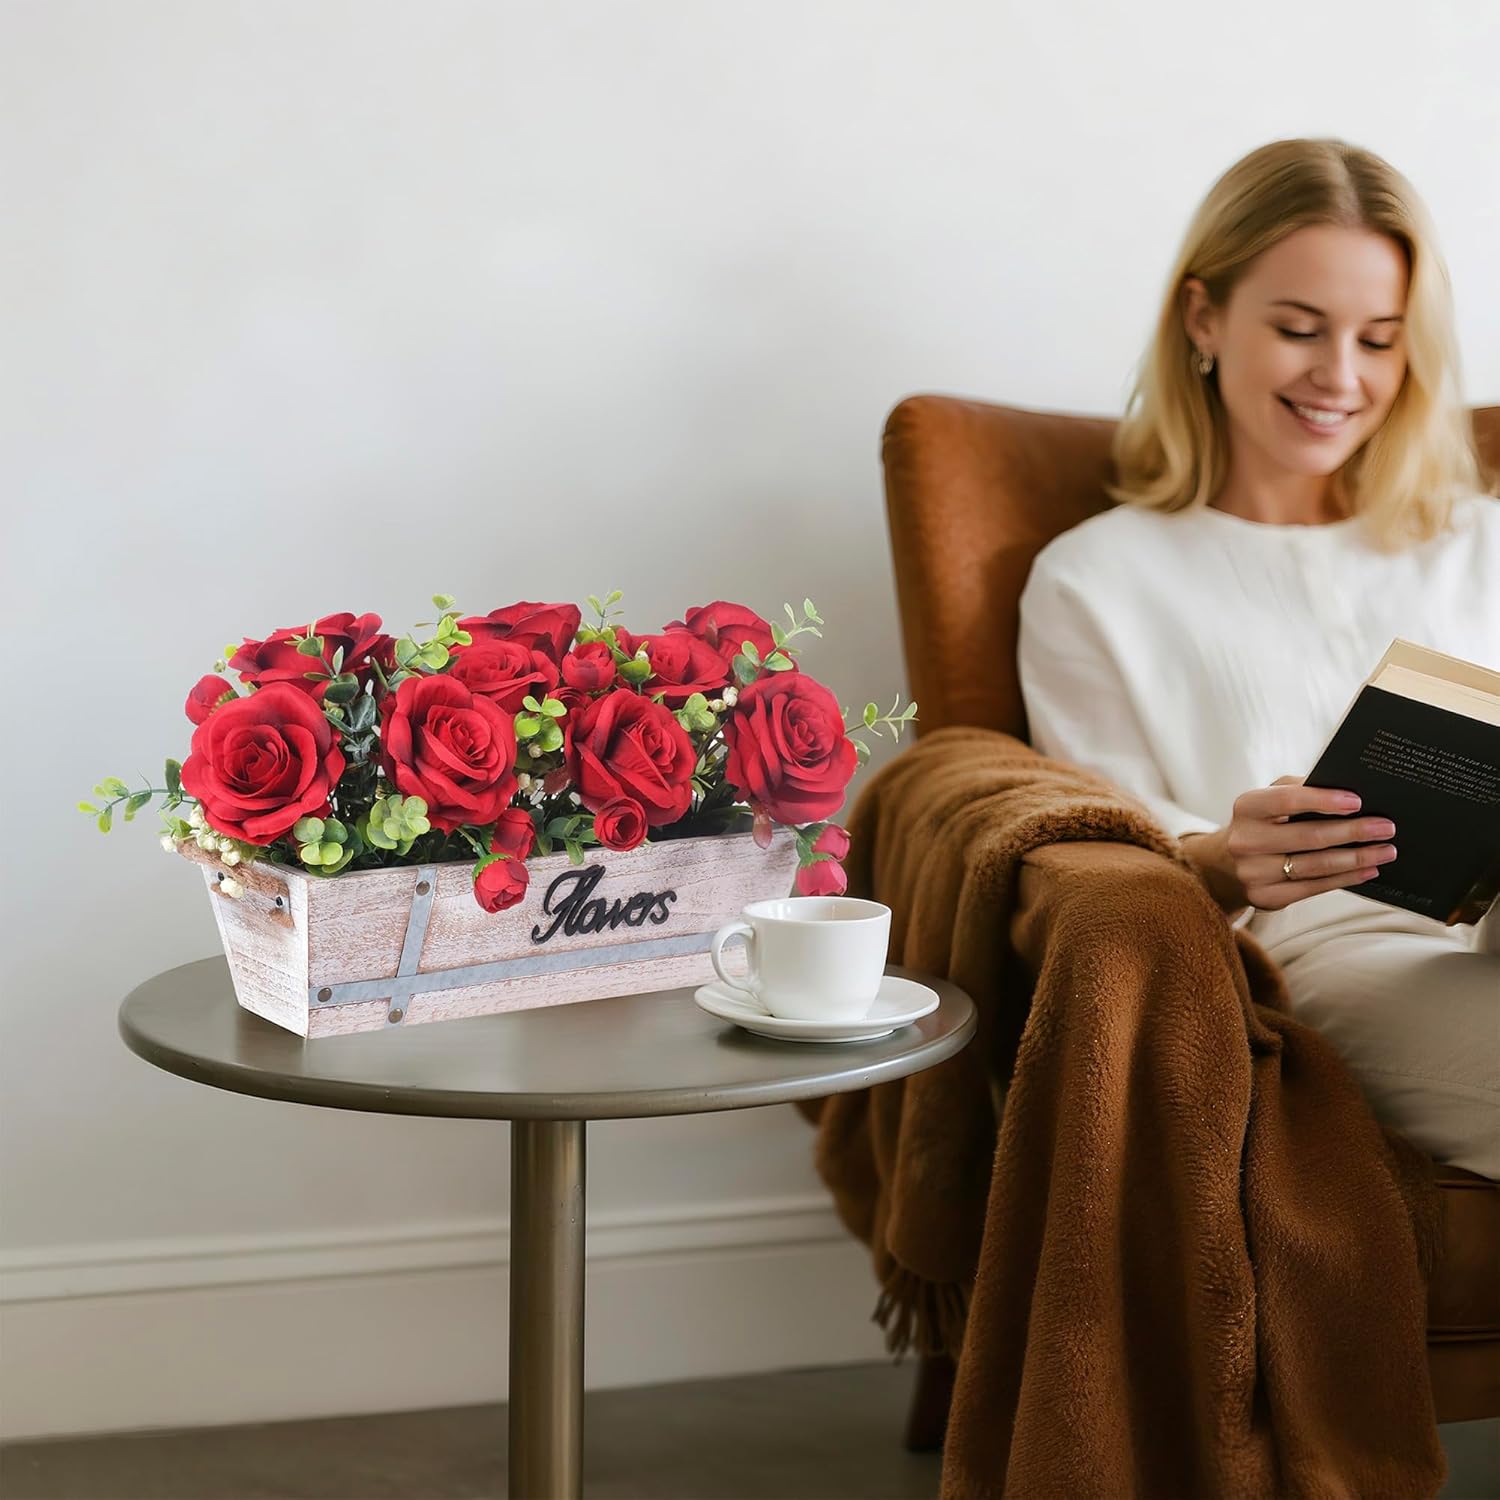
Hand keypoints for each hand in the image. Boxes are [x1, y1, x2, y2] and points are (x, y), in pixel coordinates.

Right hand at [1212, 775, 1396, 911]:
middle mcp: (1245, 840)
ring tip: (1386, 851)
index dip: (1323, 800)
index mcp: (1247, 808)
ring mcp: (1253, 872)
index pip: (1287, 800)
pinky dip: (1346, 878)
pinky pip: (1314, 887)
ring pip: (1316, 865)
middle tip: (1386, 827)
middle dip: (1353, 832)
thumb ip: (1299, 789)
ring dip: (1357, 858)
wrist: (1225, 864)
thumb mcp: (1269, 799)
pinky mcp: (1265, 897)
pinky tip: (1367, 870)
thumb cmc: (1262, 823)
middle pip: (1309, 836)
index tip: (1357, 801)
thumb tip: (1347, 790)